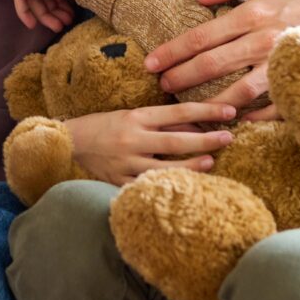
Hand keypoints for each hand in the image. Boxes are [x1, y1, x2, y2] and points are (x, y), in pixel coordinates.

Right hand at [63, 101, 237, 184]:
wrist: (70, 142)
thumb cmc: (105, 125)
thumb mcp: (132, 115)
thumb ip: (161, 121)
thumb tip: (196, 126)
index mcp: (136, 117)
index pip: (178, 112)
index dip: (206, 111)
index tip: (229, 112)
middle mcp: (133, 138)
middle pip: (177, 140)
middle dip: (206, 140)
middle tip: (229, 138)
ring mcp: (126, 162)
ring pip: (165, 167)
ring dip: (191, 165)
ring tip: (211, 161)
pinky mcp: (119, 181)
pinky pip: (147, 187)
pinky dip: (166, 186)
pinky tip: (182, 188)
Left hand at [143, 0, 299, 119]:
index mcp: (254, 13)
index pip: (203, 36)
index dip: (173, 52)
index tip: (151, 63)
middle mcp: (265, 40)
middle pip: (213, 66)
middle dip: (181, 78)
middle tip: (160, 87)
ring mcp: (285, 63)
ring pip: (241, 92)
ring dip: (211, 104)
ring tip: (190, 112)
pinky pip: (276, 106)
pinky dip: (255, 118)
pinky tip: (235, 121)